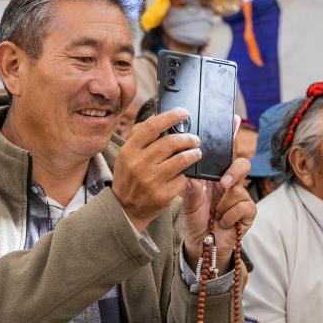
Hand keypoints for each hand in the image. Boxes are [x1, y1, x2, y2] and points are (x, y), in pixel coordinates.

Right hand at [112, 108, 200, 232]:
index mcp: (129, 151)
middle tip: (195, 139)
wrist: (125, 208)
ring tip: (196, 152)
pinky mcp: (163, 194)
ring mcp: (151, 180)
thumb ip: (140, 135)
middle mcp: (139, 164)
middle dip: (188, 138)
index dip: (170, 117)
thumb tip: (156, 116)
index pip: (152, 127)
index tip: (184, 113)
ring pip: (181, 159)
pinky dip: (185, 173)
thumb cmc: (129, 177)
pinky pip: (181, 178)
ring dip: (193, 153)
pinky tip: (184, 172)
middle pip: (171, 142)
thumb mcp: (126, 155)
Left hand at [179, 156, 255, 276]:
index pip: (225, 160)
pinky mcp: (248, 212)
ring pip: (239, 190)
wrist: (202, 246)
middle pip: (243, 165)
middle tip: (223, 183)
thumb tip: (193, 179)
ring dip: (224, 205)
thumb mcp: (187, 209)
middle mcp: (230, 186)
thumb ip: (191, 194)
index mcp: (214, 180)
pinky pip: (244, 207)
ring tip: (216, 215)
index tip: (222, 156)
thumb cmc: (195, 224)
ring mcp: (240, 198)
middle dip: (235, 171)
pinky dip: (230, 216)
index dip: (228, 153)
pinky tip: (224, 222)